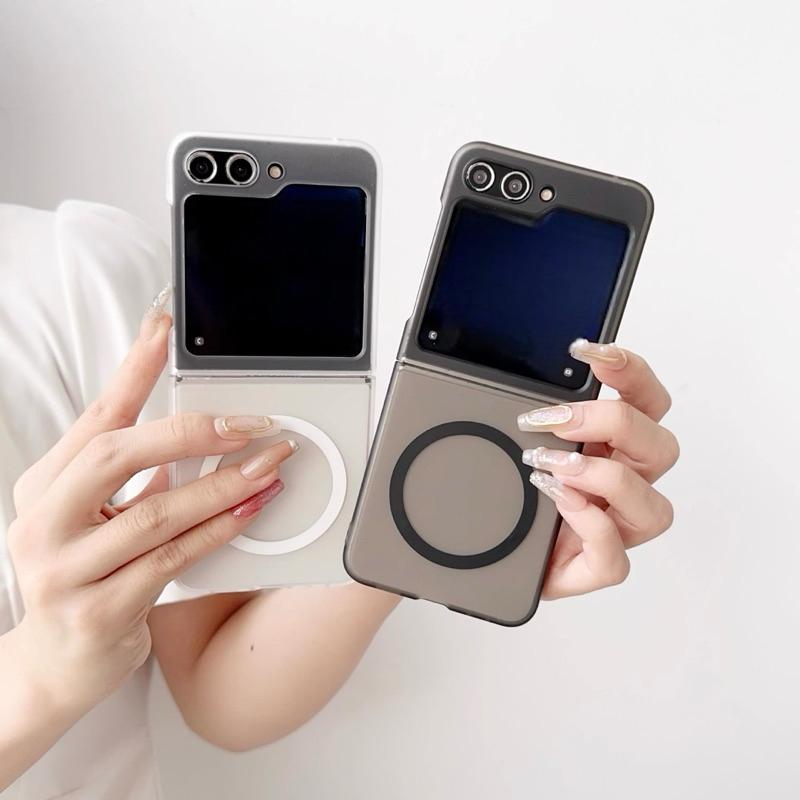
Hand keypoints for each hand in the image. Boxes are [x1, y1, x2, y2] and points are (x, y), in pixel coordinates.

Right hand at [8, 300, 295, 715]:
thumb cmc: (84, 575)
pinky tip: (252, 509)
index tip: (165, 328)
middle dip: (193, 430)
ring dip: (225, 484)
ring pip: (159, 513)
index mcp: (44, 486)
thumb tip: (199, 429)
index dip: (134, 370)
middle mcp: (45, 522)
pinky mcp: (98, 611)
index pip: (96, 416)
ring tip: (270, 463)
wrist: (55, 665)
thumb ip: (133, 475)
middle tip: (252, 419)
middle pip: (119, 454)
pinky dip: (219, 530)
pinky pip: (173, 560)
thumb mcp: (95, 515)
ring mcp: (66, 571)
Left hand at [517, 339, 678, 598]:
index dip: (628, 370)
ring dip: (602, 478)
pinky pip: (615, 558)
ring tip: (549, 466)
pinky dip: (589, 527)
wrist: (494, 548)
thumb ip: (531, 413)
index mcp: (614, 446)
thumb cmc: (514, 492)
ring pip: (653, 508)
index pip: (645, 400)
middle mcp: (626, 485)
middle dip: (610, 422)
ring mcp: (616, 530)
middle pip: (661, 446)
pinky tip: (558, 503)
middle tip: (553, 418)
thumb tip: (511, 383)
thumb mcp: (517, 441)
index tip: (585, 350)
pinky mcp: (596, 567)